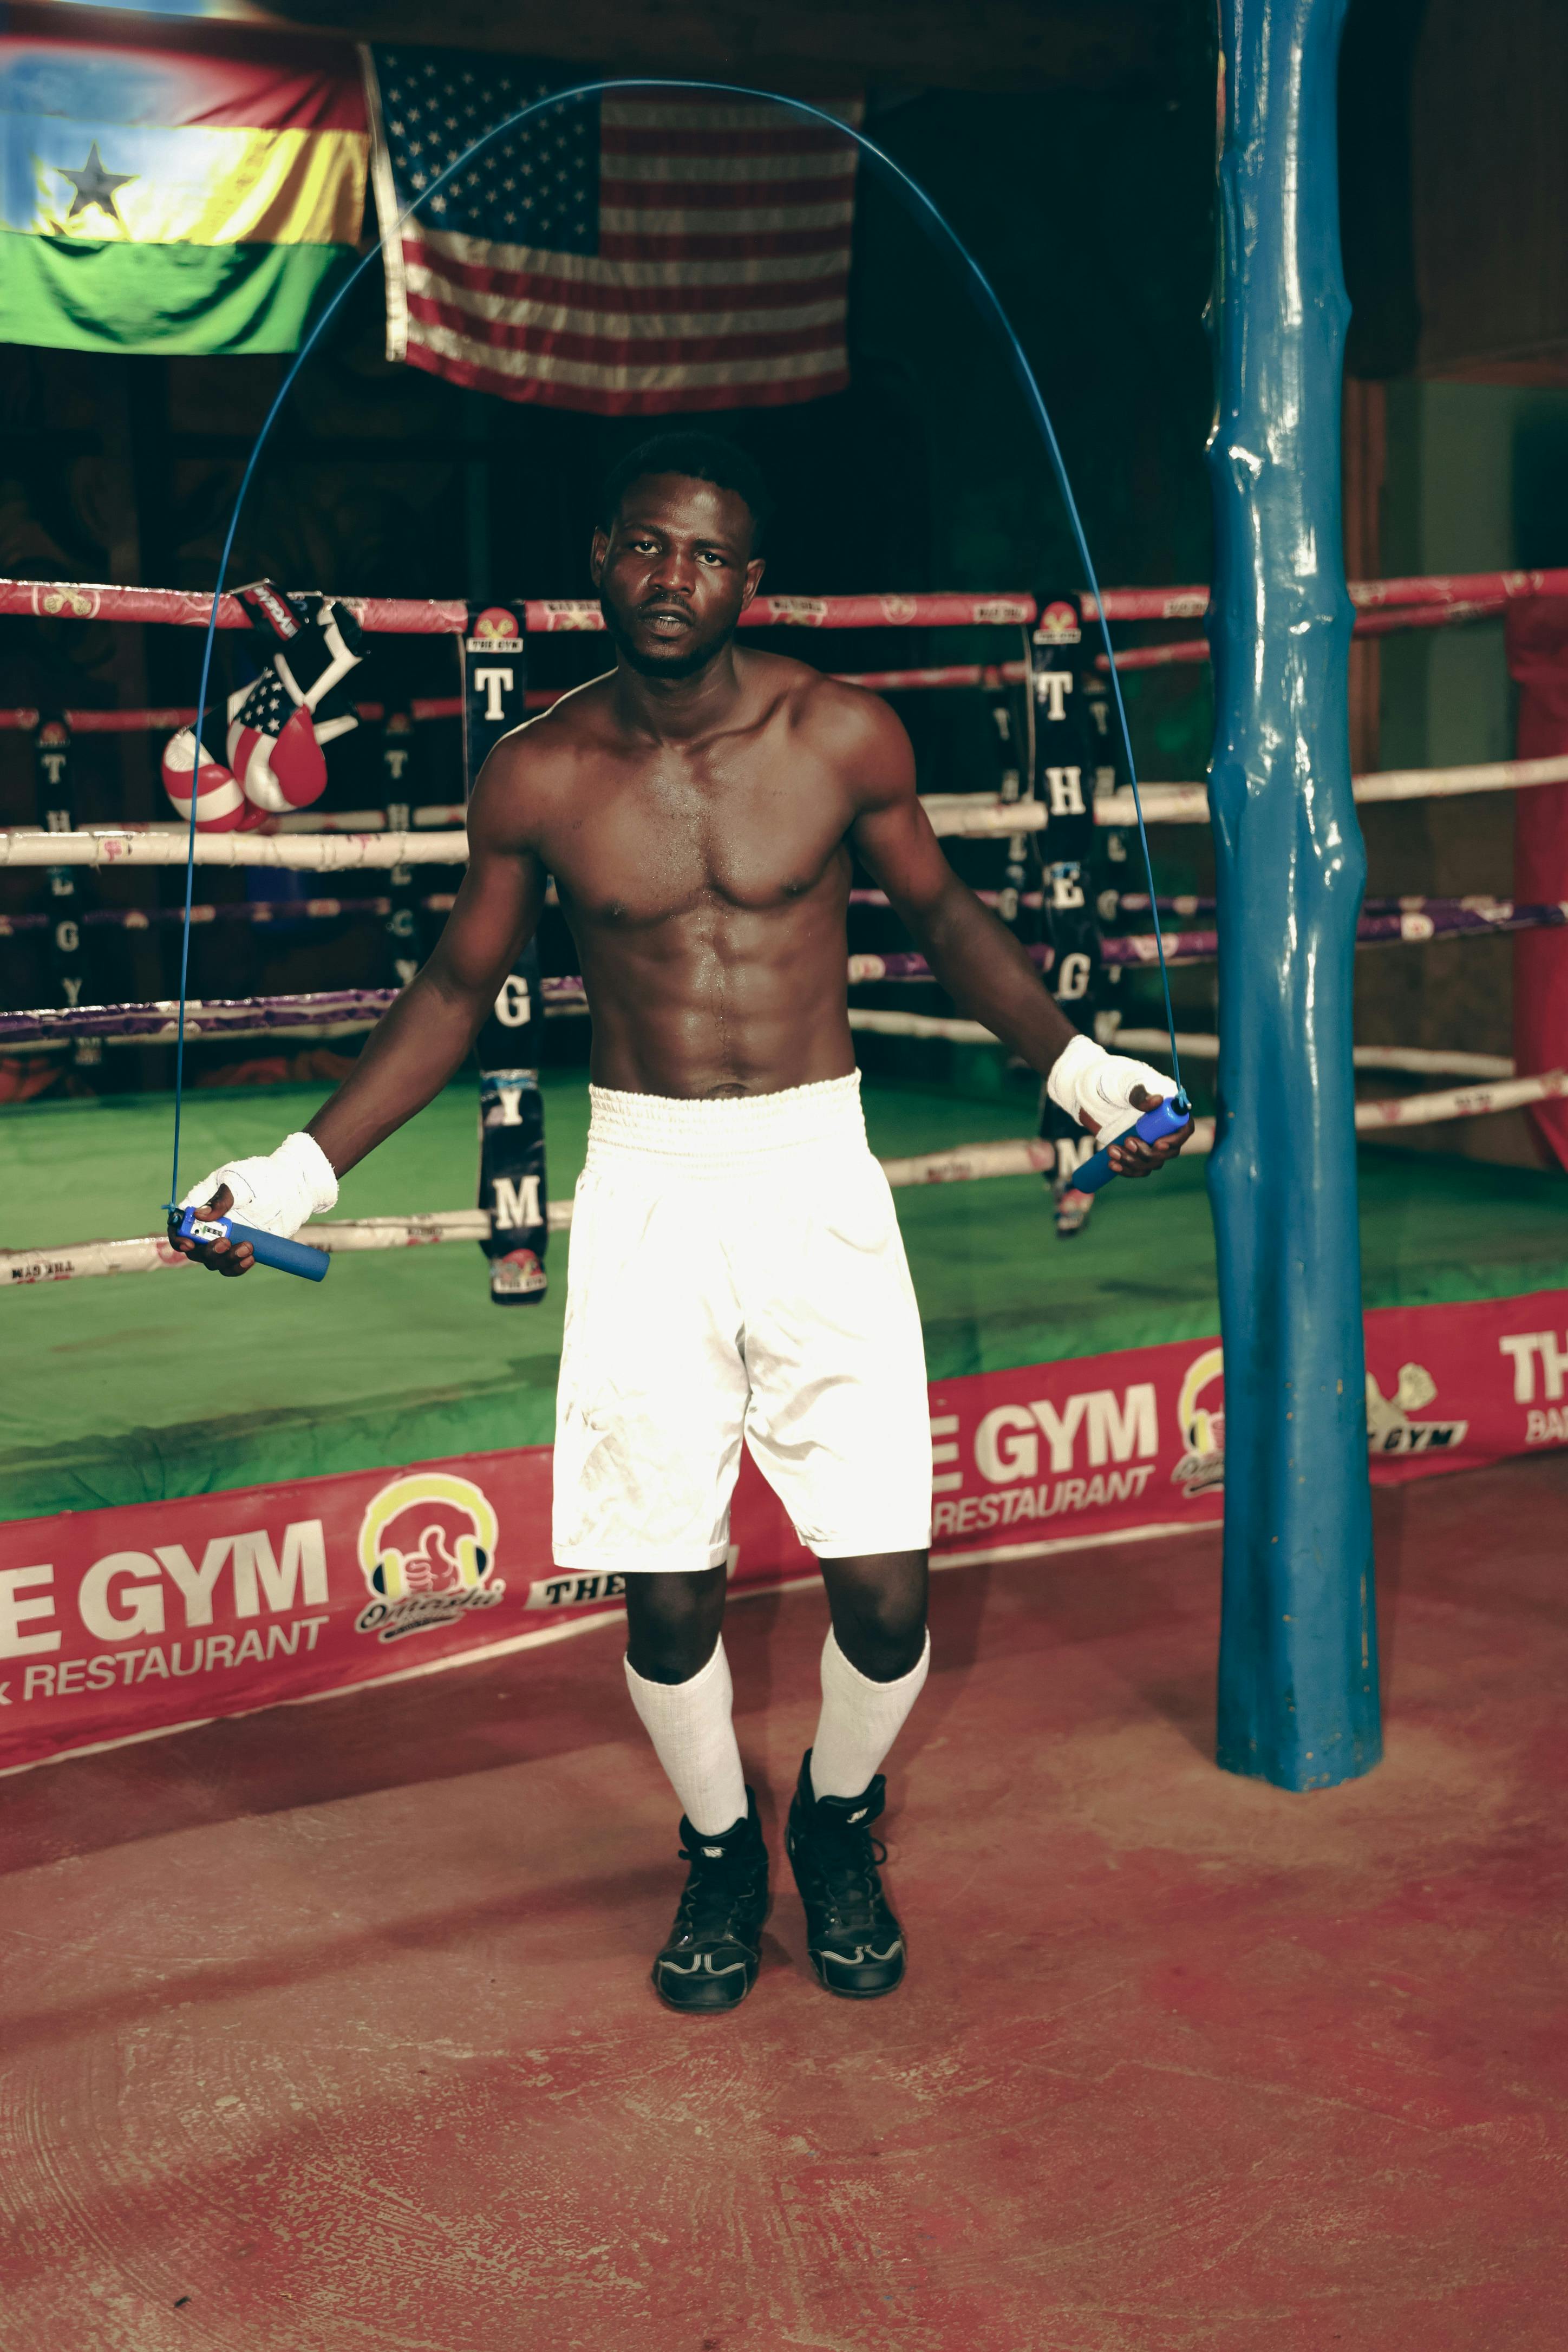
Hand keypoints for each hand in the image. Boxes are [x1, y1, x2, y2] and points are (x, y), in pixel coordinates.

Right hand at [169, 1185, 255, 1274]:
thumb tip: (199, 1215)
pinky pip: (231, 1267)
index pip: (178, 1226)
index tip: (189, 1243)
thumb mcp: (236, 1183)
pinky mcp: (239, 1250)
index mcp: (198, 1207)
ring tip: (248, 1247)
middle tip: (226, 1243)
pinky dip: (238, 1267)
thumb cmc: (255, 1178)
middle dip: (208, 1251)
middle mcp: (207, 1227)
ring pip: (213, 1262)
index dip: (178, 1238)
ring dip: (227, 1259)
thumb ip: (220, 1200)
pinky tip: (251, 1258)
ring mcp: (223, 1240)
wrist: (285, 1187)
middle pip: (195, 1250)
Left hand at [1047, 1036, 1193, 1176]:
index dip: (1175, 1139)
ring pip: (1151, 1163)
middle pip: (1168, 1151)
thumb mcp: (1124, 1086)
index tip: (1158, 1144)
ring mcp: (1148, 1142)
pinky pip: (1137, 1168)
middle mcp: (1162, 1128)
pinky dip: (1125, 1169)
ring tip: (1111, 1150)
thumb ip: (1139, 1095)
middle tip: (1127, 1142)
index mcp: (1168, 1108)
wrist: (1088, 1093)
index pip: (1184, 1128)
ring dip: (1133, 1162)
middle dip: (1148, 1153)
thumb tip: (1157, 1100)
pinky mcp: (1134, 1152)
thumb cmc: (1111, 1083)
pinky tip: (1112, 1164)